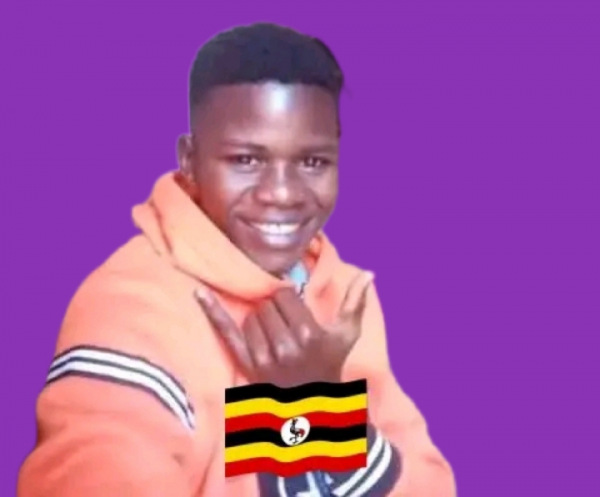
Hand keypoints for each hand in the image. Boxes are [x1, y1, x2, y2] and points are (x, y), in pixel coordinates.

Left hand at [194, 271, 373, 386]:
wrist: (313, 406)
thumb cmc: (331, 364)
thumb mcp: (347, 334)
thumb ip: (356, 302)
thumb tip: (370, 273)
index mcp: (309, 333)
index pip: (284, 295)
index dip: (288, 299)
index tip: (294, 310)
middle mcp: (285, 345)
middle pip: (266, 304)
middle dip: (274, 309)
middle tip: (285, 325)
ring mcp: (263, 357)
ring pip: (251, 317)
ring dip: (260, 321)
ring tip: (274, 336)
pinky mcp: (247, 365)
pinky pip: (227, 333)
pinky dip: (212, 313)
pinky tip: (198, 294)